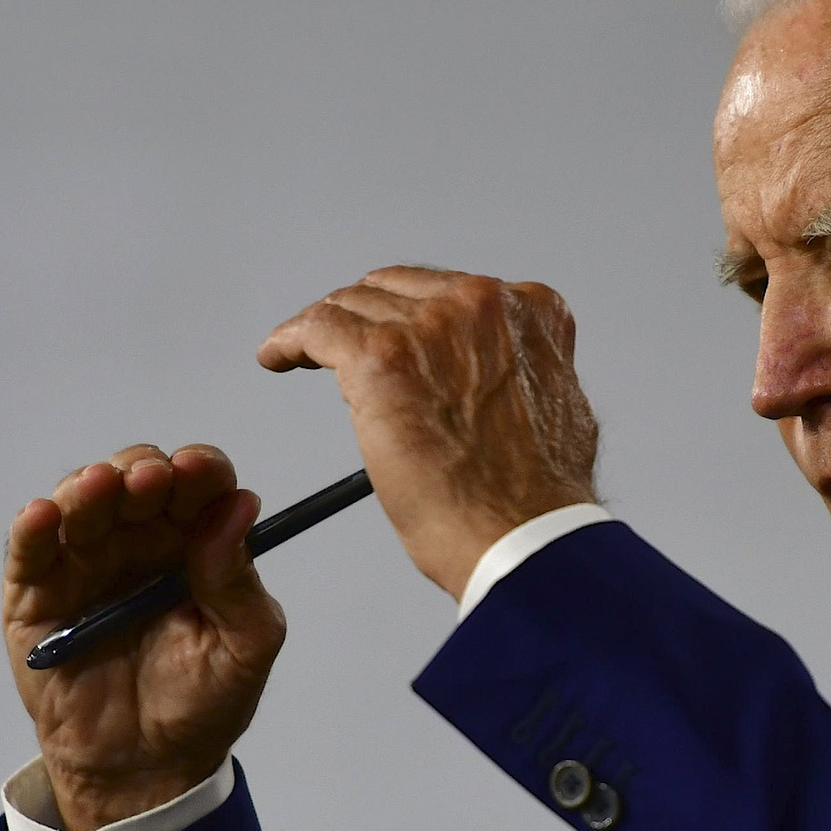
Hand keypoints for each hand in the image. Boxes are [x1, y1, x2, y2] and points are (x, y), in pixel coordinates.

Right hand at [3, 444, 286, 830]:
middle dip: (142, 471)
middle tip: (152, 482)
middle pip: (135, 479)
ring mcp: (84, 562)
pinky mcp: (36, 594)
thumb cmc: (201, 703)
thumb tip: (240, 507)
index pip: (197, 487)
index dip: (200, 471)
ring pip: (80, 503)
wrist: (145, 767)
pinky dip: (33, 528)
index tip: (202, 472)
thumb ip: (239, 582)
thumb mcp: (243, 647)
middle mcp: (137, 540)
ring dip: (89, 488)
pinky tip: (44, 516)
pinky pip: (30, 551)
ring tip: (100, 488)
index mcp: (193, 543)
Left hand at [256, 267, 600, 598]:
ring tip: (300, 355)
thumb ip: (514, 376)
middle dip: (367, 319)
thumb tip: (481, 383)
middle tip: (342, 349)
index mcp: (530, 313)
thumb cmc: (534, 501)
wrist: (523, 539)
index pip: (451, 294)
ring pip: (354, 307)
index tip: (395, 334)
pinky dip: (291, 340)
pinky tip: (277, 357)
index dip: (413, 317)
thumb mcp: (553, 410)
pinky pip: (318, 329)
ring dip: (325, 330)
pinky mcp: (381, 357)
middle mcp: (481, 304)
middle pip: (397, 291)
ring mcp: (430, 326)